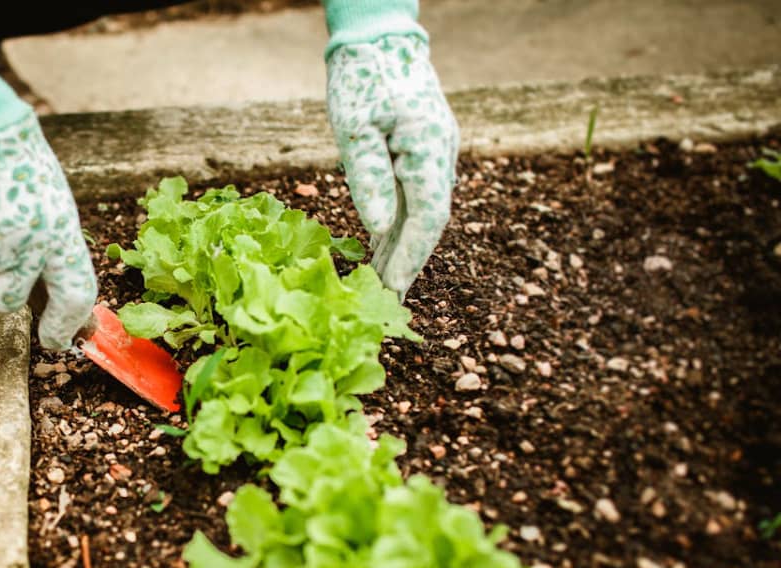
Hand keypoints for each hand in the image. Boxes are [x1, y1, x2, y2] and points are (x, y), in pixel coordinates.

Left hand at [326, 36, 458, 299]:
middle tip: (387, 301)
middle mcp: (442, 154)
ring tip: (383, 286)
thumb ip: (368, 178)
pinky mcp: (424, 151)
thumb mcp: (353, 129)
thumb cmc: (361, 78)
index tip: (393, 289)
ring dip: (404, 247)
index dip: (411, 257)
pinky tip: (383, 250)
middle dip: (409, 262)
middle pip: (429, 220)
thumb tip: (380, 227)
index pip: (428, 217)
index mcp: (429, 148)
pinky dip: (400, 225)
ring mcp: (437, 152)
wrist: (379, 38)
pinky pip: (415, 196)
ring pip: (423, 211)